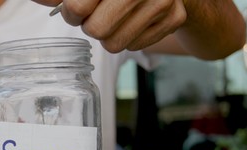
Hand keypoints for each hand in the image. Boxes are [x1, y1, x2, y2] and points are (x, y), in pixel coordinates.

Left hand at [34, 0, 186, 52]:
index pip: (77, 9)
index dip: (71, 11)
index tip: (77, 7)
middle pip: (95, 31)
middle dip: (90, 24)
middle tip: (98, 12)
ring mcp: (163, 0)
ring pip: (114, 44)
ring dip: (108, 34)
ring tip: (116, 16)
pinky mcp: (175, 18)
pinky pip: (134, 47)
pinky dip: (129, 37)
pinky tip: (134, 19)